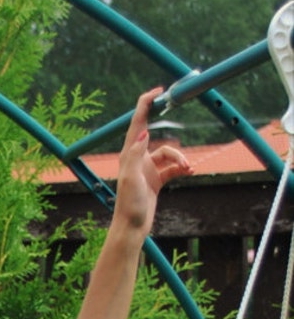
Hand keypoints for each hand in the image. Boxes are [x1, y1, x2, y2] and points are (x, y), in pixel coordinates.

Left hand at [111, 88, 191, 240]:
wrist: (132, 227)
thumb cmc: (129, 204)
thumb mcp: (131, 178)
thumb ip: (136, 155)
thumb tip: (144, 133)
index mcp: (129, 153)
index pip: (138, 122)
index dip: (146, 104)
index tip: (160, 91)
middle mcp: (137, 158)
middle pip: (156, 135)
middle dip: (170, 136)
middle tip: (181, 128)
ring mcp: (147, 168)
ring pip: (169, 153)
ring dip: (180, 158)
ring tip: (188, 168)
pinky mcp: (156, 180)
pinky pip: (173, 167)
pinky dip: (181, 167)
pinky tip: (190, 172)